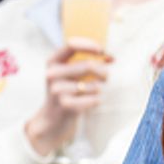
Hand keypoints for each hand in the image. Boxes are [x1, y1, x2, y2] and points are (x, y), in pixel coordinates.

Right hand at [24, 39, 113, 156]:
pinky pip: (93, 99)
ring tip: (95, 91)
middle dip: (103, 71)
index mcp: (52, 61)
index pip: (72, 45)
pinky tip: (92, 101)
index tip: (103, 50)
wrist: (52, 119)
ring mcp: (57, 90)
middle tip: (106, 76)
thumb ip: (86, 61)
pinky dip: (97, 100)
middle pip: (88, 65)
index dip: (90, 45)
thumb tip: (111, 57)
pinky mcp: (65, 105)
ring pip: (93, 85)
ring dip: (99, 88)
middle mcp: (52, 74)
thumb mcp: (69, 73)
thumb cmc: (66, 91)